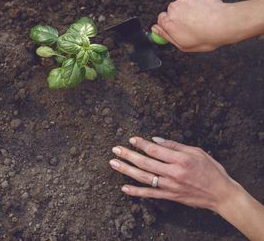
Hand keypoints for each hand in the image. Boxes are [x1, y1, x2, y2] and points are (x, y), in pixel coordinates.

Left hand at [109, 136, 238, 211]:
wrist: (221, 194)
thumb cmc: (211, 170)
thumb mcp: (197, 152)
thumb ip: (175, 146)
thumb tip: (156, 139)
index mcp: (181, 159)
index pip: (155, 150)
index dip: (141, 144)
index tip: (131, 139)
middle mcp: (174, 173)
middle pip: (145, 162)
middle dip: (128, 155)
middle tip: (115, 149)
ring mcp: (170, 186)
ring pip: (144, 177)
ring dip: (127, 170)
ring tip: (113, 163)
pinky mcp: (170, 196)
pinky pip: (150, 194)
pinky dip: (136, 192)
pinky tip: (124, 188)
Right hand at [152, 0, 238, 51]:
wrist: (224, 24)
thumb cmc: (206, 36)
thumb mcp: (183, 45)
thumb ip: (165, 36)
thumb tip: (155, 29)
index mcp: (168, 22)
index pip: (161, 20)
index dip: (170, 25)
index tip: (178, 28)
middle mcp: (173, 8)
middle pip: (171, 11)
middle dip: (180, 16)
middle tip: (192, 24)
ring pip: (183, 3)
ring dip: (189, 8)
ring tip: (201, 18)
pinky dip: (198, 1)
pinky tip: (205, 10)